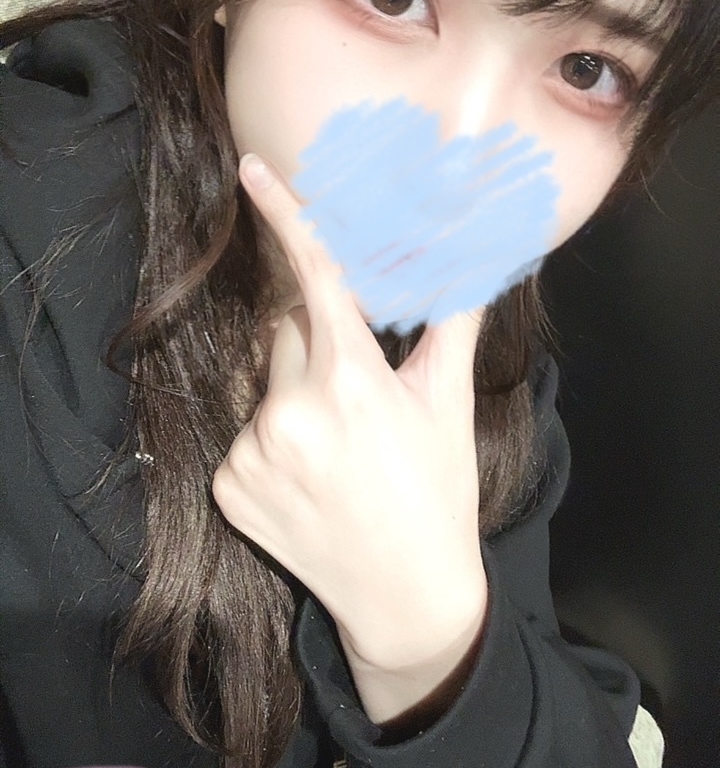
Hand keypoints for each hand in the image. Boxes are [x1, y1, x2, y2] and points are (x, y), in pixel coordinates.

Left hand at [212, 152, 488, 698]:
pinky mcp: (228, 489)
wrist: (406, 596)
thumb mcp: (447, 402)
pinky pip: (243, 436)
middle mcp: (292, 413)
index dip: (284, 218)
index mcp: (352, 382)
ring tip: (337, 451)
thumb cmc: (436, 492)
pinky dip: (270, 444)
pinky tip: (309, 479)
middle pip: (287, 334)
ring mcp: (254, 454)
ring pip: (264, 386)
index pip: (316, 280)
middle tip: (355, 395)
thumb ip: (452, 321)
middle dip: (317, 345)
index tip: (251, 171)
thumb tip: (475, 259)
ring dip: (293, 398)